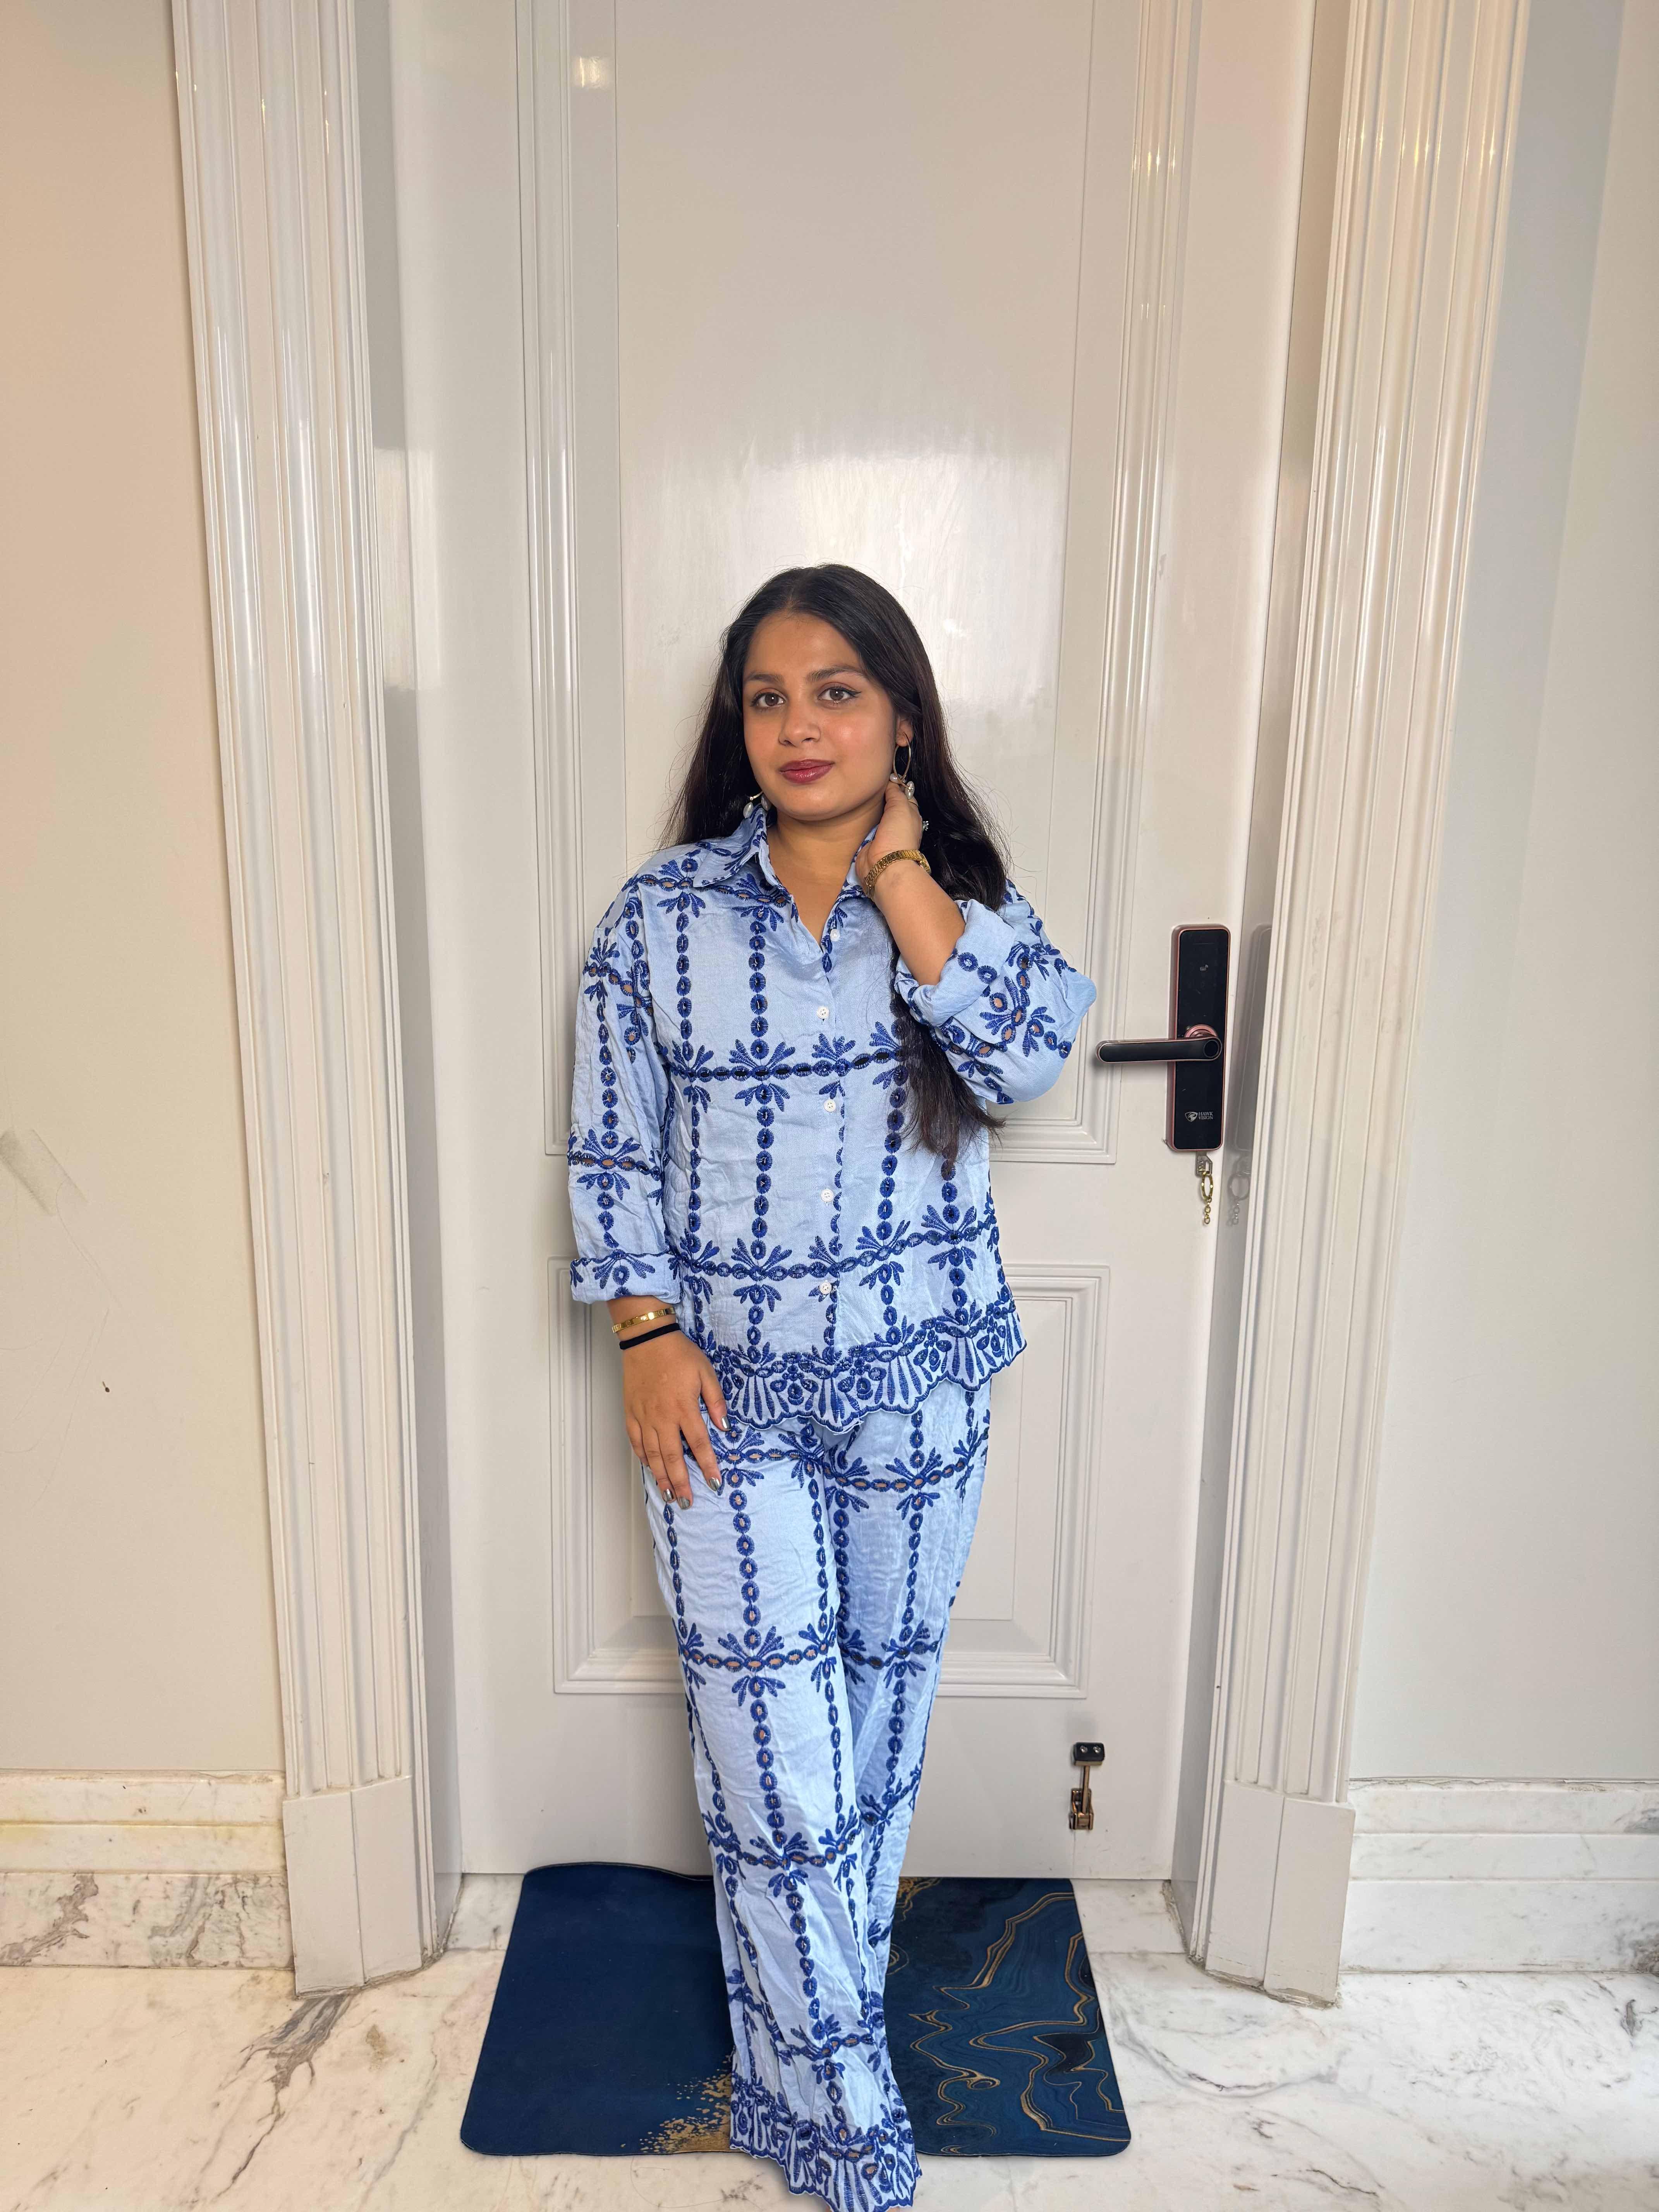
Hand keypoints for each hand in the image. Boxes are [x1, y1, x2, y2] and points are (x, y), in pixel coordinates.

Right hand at [621, 1329, 728, 1505]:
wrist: (647, 1339)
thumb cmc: (679, 1354)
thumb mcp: (705, 1371)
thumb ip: (716, 1400)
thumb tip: (725, 1427)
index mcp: (684, 1408)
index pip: (699, 1444)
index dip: (707, 1466)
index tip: (715, 1484)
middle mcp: (663, 1417)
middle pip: (673, 1457)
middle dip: (681, 1482)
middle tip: (687, 1502)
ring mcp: (644, 1417)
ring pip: (653, 1454)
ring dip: (661, 1476)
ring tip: (668, 1495)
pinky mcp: (631, 1413)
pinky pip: (636, 1441)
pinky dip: (643, 1457)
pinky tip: (649, 1468)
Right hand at [854, 772, 926, 892]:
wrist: (885, 864)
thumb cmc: (898, 834)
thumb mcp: (901, 806)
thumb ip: (896, 792)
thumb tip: (890, 781)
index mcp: (911, 815)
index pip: (904, 795)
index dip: (896, 785)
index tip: (884, 775)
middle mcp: (898, 823)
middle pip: (889, 804)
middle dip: (881, 795)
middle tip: (868, 782)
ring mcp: (884, 833)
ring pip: (877, 814)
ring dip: (870, 807)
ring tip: (859, 793)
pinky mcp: (870, 841)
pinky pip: (865, 826)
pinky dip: (861, 819)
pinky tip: (854, 810)